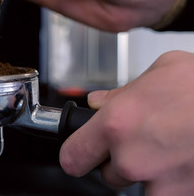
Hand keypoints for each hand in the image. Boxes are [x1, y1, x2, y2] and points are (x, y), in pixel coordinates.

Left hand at [59, 50, 193, 194]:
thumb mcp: (159, 72)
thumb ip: (120, 91)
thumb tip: (98, 101)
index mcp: (118, 123)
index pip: (73, 157)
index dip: (76, 156)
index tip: (80, 154)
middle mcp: (133, 158)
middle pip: (106, 175)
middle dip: (117, 161)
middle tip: (138, 142)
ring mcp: (161, 182)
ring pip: (136, 190)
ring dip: (145, 175)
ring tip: (165, 150)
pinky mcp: (186, 194)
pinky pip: (165, 194)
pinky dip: (170, 182)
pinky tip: (182, 159)